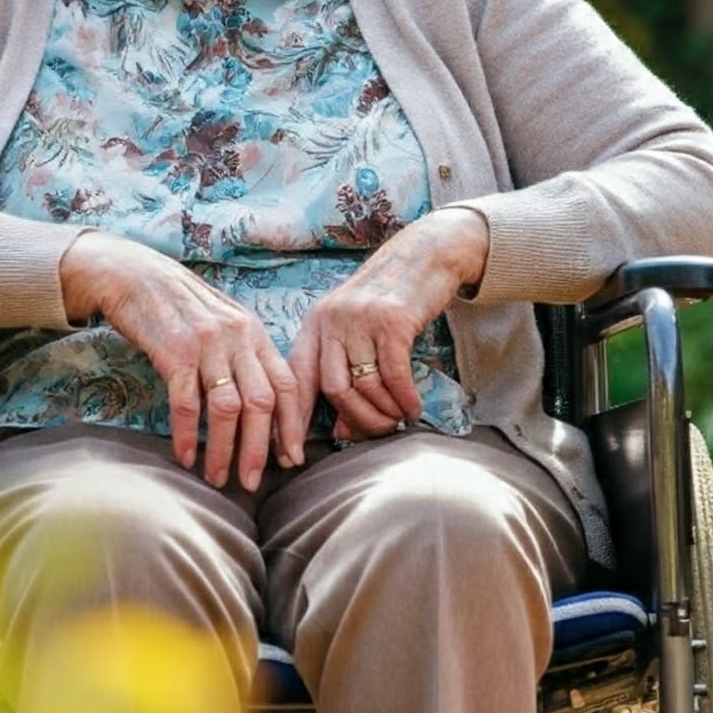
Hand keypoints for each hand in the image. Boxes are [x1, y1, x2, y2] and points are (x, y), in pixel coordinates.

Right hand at [59, 229, 301, 491]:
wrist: (132, 275)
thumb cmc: (177, 305)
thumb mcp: (222, 322)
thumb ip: (244, 355)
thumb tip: (263, 407)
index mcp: (253, 332)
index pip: (287, 384)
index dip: (292, 426)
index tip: (290, 459)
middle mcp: (236, 336)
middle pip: (261, 403)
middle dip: (259, 449)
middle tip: (252, 482)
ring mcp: (205, 344)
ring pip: (227, 409)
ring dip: (224, 450)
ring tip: (217, 477)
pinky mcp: (173, 351)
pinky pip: (186, 403)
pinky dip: (187, 435)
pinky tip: (185, 457)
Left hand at [286, 207, 488, 442]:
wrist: (423, 255)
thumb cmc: (387, 303)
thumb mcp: (356, 334)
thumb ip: (345, 376)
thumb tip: (342, 430)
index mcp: (314, 326)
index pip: (293, 380)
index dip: (289, 421)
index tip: (289, 457)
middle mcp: (330, 321)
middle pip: (330, 388)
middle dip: (354, 420)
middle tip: (376, 433)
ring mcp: (359, 319)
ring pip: (363, 384)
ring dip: (383, 411)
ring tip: (397, 419)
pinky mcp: (391, 320)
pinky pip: (394, 374)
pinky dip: (403, 399)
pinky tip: (412, 408)